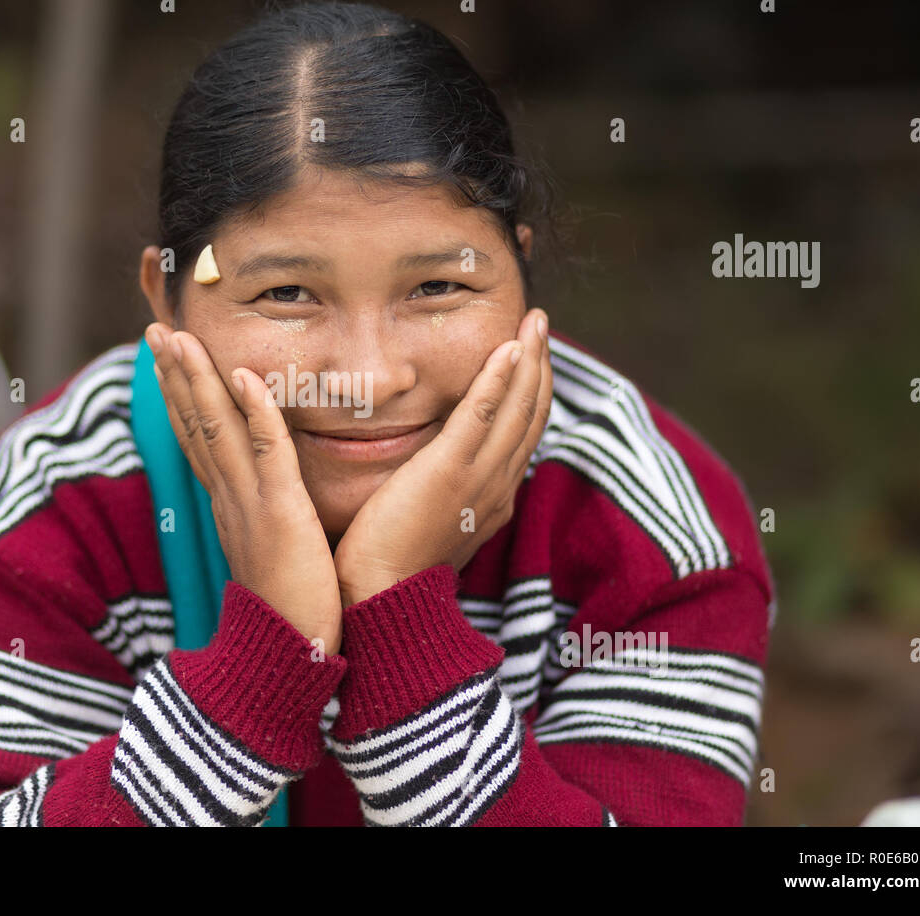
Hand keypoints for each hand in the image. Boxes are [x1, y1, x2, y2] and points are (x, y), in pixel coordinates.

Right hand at [145, 323, 342, 654]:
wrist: (287, 657)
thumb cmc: (290, 606)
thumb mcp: (267, 549)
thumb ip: (259, 515)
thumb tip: (260, 493)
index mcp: (227, 503)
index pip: (198, 438)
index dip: (180, 395)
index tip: (167, 356)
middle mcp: (229, 497)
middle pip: (195, 424)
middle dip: (175, 374)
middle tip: (157, 329)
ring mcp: (250, 504)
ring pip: (218, 429)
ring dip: (198, 380)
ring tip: (180, 338)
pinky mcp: (282, 514)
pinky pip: (269, 455)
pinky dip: (257, 414)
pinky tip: (245, 378)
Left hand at [333, 308, 552, 605]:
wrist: (380, 598)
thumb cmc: (390, 565)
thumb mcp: (431, 522)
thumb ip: (443, 492)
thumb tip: (436, 470)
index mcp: (493, 498)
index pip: (522, 434)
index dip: (531, 391)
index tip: (530, 355)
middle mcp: (497, 486)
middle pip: (530, 414)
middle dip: (540, 364)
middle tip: (540, 323)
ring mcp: (477, 478)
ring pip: (516, 408)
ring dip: (529, 359)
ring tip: (535, 321)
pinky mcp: (449, 471)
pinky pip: (482, 415)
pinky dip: (499, 379)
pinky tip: (509, 348)